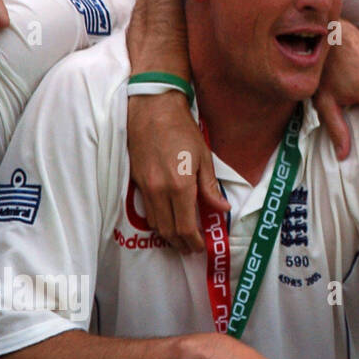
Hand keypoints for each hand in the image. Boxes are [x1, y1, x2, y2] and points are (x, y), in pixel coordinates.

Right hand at [127, 91, 226, 253]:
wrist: (152, 111)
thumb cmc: (182, 131)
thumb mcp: (204, 158)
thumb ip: (210, 187)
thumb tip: (222, 208)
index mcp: (181, 186)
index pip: (185, 226)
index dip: (193, 241)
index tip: (201, 247)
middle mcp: (160, 191)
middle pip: (169, 230)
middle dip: (181, 243)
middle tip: (192, 248)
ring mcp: (145, 188)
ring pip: (155, 223)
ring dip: (168, 235)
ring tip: (181, 238)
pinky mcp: (135, 182)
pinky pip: (147, 210)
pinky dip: (158, 221)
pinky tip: (168, 221)